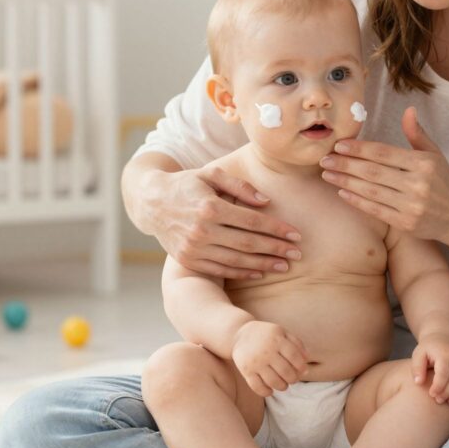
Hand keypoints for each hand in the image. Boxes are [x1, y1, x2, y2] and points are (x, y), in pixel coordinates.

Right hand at [142, 166, 302, 278]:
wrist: (151, 202)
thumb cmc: (187, 184)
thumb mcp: (211, 174)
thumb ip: (240, 186)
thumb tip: (266, 202)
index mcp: (210, 207)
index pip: (252, 221)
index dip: (277, 229)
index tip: (296, 235)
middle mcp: (201, 230)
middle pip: (248, 243)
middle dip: (276, 250)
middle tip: (297, 254)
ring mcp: (193, 248)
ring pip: (236, 260)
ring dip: (263, 265)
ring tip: (283, 266)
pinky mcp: (188, 260)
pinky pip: (220, 269)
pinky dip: (241, 273)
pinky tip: (259, 272)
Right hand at [231, 321, 309, 397]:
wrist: (239, 334)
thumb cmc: (267, 335)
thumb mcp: (282, 332)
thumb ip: (297, 343)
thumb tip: (307, 360)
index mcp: (276, 339)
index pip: (294, 356)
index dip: (301, 366)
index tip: (303, 370)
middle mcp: (266, 351)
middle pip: (285, 371)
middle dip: (293, 379)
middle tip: (293, 379)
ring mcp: (255, 362)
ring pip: (273, 381)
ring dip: (282, 387)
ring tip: (284, 385)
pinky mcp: (246, 370)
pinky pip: (257, 387)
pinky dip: (266, 392)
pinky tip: (270, 390)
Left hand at [319, 107, 448, 247]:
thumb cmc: (444, 182)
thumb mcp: (434, 155)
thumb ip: (417, 134)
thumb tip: (408, 110)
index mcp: (424, 163)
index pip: (384, 153)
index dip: (359, 149)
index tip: (339, 145)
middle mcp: (418, 184)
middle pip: (373, 172)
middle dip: (346, 164)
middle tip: (325, 159)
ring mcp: (412, 206)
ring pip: (371, 191)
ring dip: (346, 182)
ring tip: (328, 175)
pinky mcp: (407, 224)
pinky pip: (376, 210)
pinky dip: (357, 201)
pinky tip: (342, 192)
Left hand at [411, 333, 448, 405]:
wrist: (444, 338)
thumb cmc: (429, 349)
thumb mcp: (418, 354)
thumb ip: (416, 368)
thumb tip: (418, 382)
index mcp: (445, 354)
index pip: (443, 374)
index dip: (438, 387)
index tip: (432, 394)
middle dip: (448, 394)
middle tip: (439, 400)